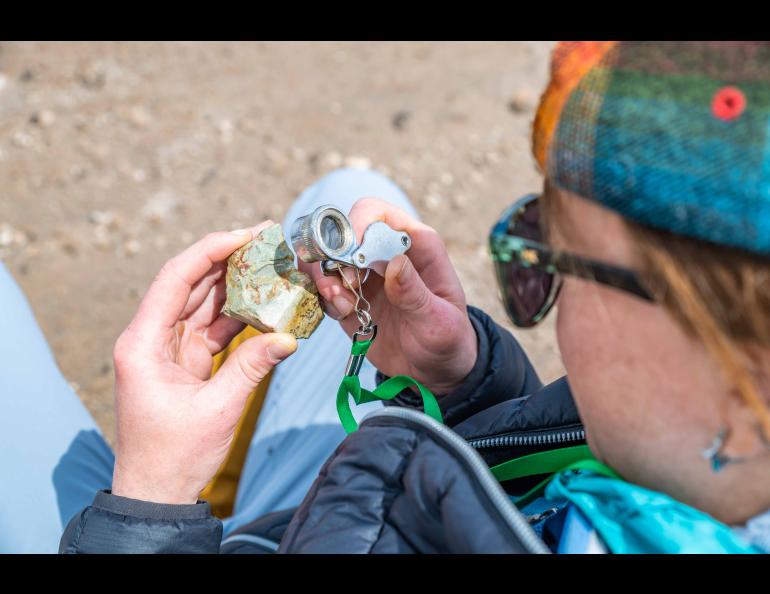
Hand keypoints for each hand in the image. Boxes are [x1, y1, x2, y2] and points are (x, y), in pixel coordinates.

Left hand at [111, 222, 297, 504]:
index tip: (245, 234)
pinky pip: (213, 326)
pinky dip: (238, 314)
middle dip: (228, 259)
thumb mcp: (217, 410)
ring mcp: (169, 348)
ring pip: (203, 301)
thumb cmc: (173, 455)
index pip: (175, 279)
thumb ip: (251, 368)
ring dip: (235, 283)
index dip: (209, 250)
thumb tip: (288, 337)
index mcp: (143, 343)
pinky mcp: (185, 360)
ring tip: (270, 263)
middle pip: (190, 283)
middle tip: (266, 240)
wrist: (156, 492)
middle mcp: (151, 338)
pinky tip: (264, 301)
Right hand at [298, 198, 476, 395]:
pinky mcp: (348, 298)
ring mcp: (363, 275)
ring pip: (325, 256)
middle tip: (343, 286)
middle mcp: (384, 253)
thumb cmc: (447, 339)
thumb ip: (415, 294)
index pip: (376, 213)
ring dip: (323, 277)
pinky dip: (322, 297)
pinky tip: (342, 314)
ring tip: (340, 303)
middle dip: (333, 255)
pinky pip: (322, 286)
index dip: (357, 226)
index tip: (353, 257)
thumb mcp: (438, 321)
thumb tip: (394, 263)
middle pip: (342, 231)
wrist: (434, 371)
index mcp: (415, 245)